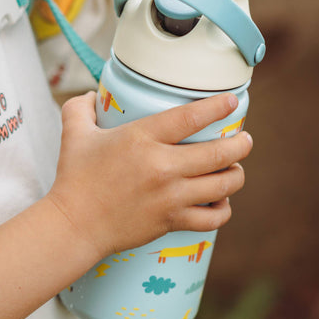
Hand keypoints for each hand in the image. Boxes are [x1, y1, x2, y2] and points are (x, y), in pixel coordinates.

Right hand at [48, 91, 251, 259]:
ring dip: (236, 174)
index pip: (191, 116)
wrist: (74, 225)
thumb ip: (81, 107)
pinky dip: (223, 209)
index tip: (231, 101)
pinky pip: (213, 218)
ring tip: (234, 168)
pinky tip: (219, 201)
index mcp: (142, 138)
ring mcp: (170, 196)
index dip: (217, 107)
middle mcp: (162, 166)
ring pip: (223, 184)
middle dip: (240, 143)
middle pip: (219, 152)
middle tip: (245, 139)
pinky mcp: (172, 221)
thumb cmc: (74, 177)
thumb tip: (90, 94)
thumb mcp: (74, 133)